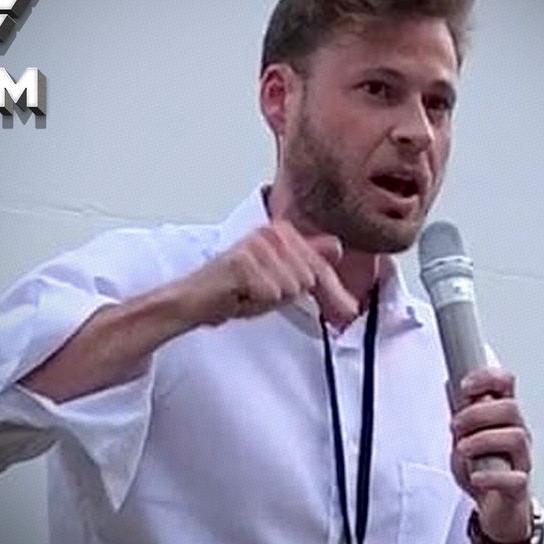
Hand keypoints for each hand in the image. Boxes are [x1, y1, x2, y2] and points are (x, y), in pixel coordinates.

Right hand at [179, 220, 359, 327]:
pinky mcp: (243, 262)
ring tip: (248, 294)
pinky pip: (272, 294)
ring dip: (270, 300)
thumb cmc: (234, 290)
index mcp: (281, 232)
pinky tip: (240, 295)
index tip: (348, 311)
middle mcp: (271, 233)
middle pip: (309, 278)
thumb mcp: (281, 278)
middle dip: (292, 297)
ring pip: (292, 288)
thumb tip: (338, 248)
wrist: (195, 300)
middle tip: (260, 296)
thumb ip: (309, 263)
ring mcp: (257, 246)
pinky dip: (257, 303)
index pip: (321, 265)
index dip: (335, 293)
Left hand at [449, 368, 533, 542]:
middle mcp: (517, 434)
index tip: (465, 386)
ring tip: (463, 450)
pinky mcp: (519, 487)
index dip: (488, 378)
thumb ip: (461, 413)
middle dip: (477, 413)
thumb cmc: (484, 470)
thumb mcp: (466, 437)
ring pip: (515, 438)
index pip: (506, 384)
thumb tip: (450, 385)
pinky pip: (514, 478)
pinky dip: (492, 477)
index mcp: (504, 418)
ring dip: (482, 440)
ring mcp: (521, 460)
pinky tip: (476, 477)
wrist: (495, 509)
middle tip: (456, 425)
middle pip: (510, 408)